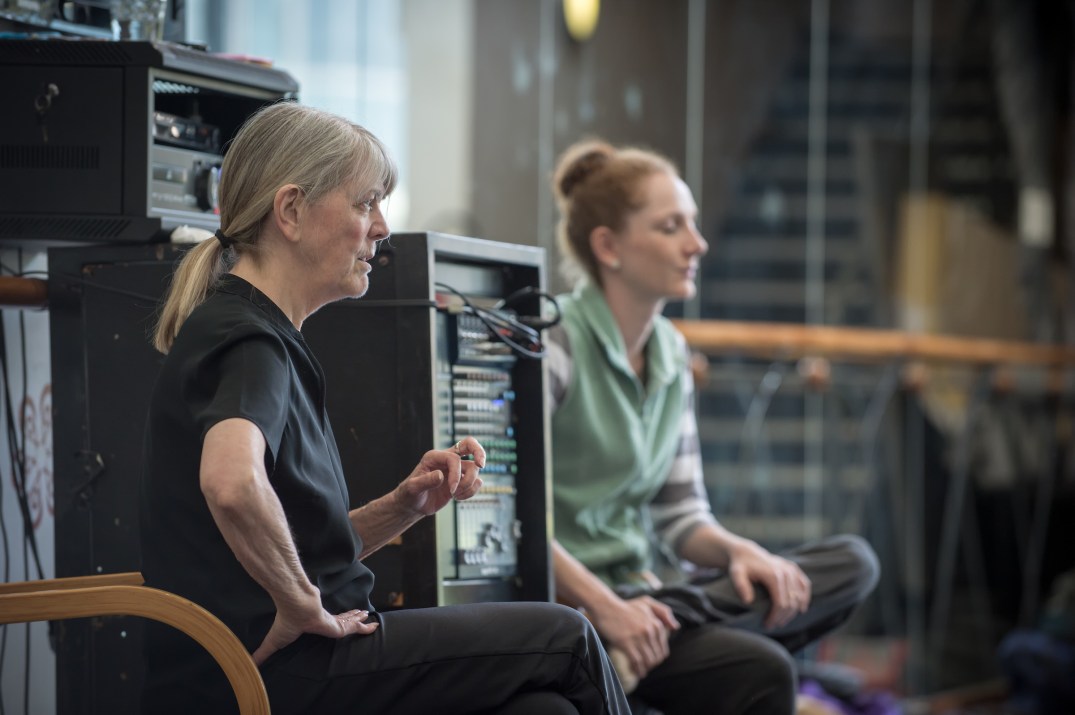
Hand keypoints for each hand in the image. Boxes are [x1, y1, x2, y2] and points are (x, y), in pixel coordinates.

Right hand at [251, 602, 377, 665]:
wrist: (295, 605)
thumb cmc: (287, 622)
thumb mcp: (274, 642)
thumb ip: (264, 652)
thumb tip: (250, 663)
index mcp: (313, 624)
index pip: (327, 622)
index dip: (335, 620)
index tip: (343, 618)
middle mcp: (324, 619)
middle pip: (341, 619)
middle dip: (350, 616)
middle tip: (361, 614)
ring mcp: (332, 619)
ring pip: (349, 621)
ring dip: (358, 619)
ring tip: (368, 616)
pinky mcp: (338, 623)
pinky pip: (354, 627)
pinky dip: (364, 629)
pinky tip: (373, 627)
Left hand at [393, 436, 485, 516]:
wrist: (412, 505)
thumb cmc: (409, 494)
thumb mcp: (412, 489)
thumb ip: (425, 481)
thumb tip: (441, 475)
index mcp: (434, 457)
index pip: (454, 458)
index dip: (456, 474)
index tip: (451, 491)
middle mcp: (446, 460)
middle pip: (469, 444)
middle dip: (479, 452)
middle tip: (481, 465)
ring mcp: (455, 470)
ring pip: (474, 468)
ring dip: (469, 484)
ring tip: (455, 495)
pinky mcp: (460, 481)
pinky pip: (476, 481)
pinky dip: (471, 491)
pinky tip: (459, 498)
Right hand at [590, 595, 678, 678]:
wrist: (606, 607)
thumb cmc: (626, 606)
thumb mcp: (647, 603)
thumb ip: (664, 612)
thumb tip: (676, 628)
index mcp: (656, 624)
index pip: (663, 650)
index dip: (657, 658)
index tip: (650, 660)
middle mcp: (650, 631)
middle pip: (657, 657)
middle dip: (652, 665)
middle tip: (645, 667)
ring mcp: (639, 637)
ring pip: (648, 661)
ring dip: (645, 669)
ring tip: (641, 671)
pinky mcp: (627, 643)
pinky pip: (637, 662)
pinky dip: (638, 670)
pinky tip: (636, 672)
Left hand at [726, 540, 810, 628]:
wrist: (745, 553)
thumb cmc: (740, 566)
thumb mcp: (736, 575)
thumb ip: (741, 587)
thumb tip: (748, 601)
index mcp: (774, 575)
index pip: (781, 604)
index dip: (775, 617)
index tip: (767, 624)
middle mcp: (786, 572)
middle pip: (791, 603)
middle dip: (782, 617)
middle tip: (772, 625)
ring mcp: (792, 569)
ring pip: (799, 597)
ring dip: (792, 612)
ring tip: (781, 620)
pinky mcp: (794, 568)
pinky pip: (805, 585)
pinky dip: (805, 598)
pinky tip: (801, 609)